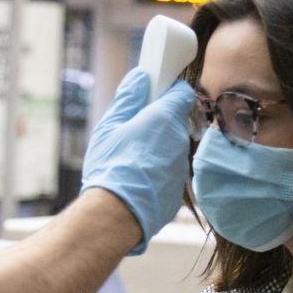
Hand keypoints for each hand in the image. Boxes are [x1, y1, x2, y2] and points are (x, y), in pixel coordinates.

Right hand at [80, 67, 194, 253]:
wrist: (116, 215)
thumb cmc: (110, 167)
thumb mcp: (110, 126)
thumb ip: (128, 98)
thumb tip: (140, 77)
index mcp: (165, 119)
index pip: (182, 93)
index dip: (168, 91)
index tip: (154, 93)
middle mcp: (180, 141)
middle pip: (175, 122)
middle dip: (158, 121)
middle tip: (133, 128)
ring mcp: (181, 167)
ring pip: (172, 148)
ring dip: (157, 148)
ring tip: (131, 158)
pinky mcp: (178, 190)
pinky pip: (169, 172)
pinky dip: (157, 171)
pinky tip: (137, 179)